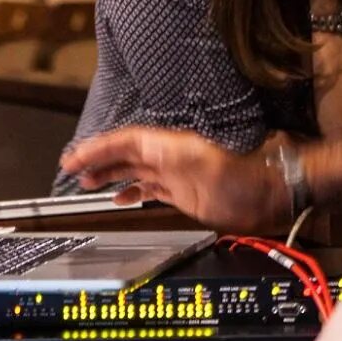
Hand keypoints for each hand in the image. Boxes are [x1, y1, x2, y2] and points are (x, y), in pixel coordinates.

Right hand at [59, 127, 286, 233]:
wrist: (270, 192)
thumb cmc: (246, 176)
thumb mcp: (207, 162)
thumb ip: (174, 154)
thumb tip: (147, 147)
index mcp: (169, 146)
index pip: (123, 142)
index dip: (96, 149)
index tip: (75, 158)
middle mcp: (169, 157)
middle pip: (123, 154)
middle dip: (96, 161)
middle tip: (72, 169)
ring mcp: (175, 174)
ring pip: (133, 170)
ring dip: (110, 175)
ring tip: (87, 182)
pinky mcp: (183, 192)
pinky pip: (149, 188)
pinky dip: (131, 192)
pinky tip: (121, 198)